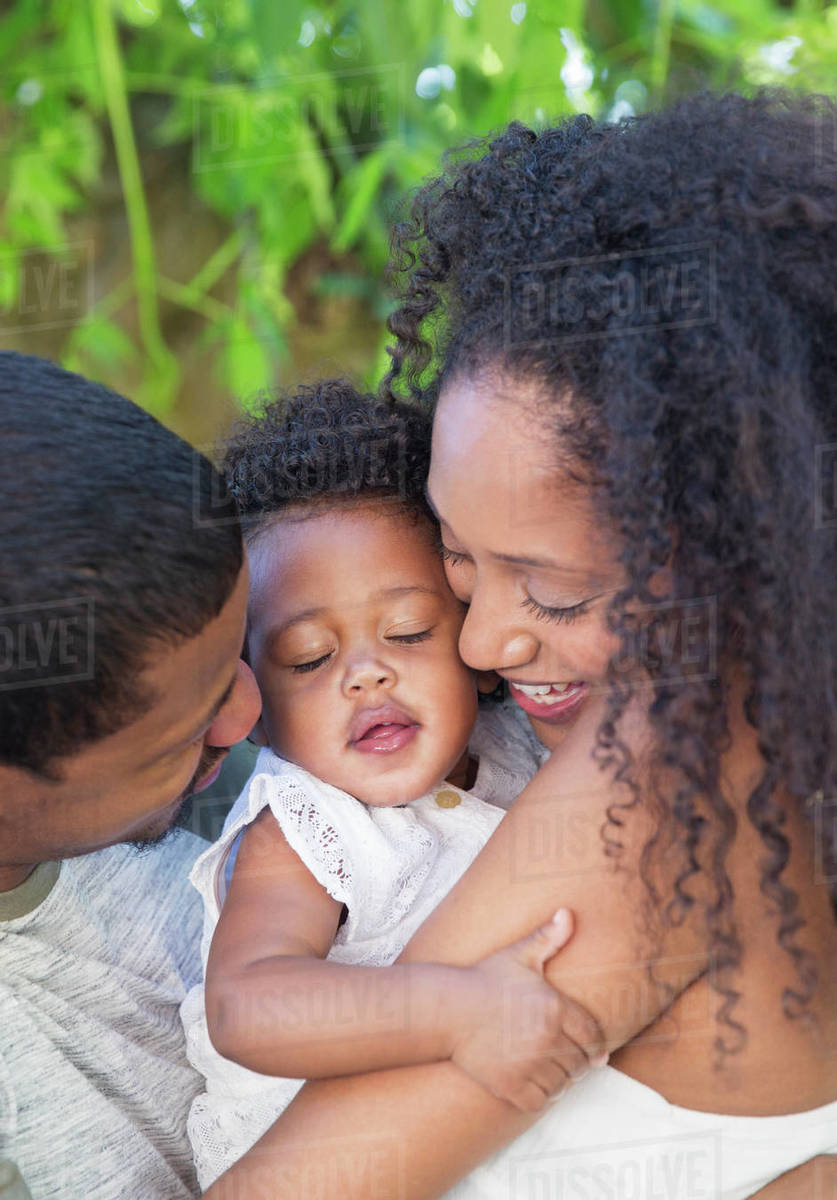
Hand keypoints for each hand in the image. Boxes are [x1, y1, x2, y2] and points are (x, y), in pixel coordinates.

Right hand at [450, 909, 606, 1112]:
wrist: (447, 1009)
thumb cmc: (485, 979)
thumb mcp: (518, 955)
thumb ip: (548, 937)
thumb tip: (568, 912)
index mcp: (555, 1008)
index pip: (594, 1038)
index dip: (596, 1047)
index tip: (595, 1053)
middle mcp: (546, 1038)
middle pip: (579, 1064)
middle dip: (577, 1062)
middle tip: (568, 1059)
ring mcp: (528, 1064)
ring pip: (562, 1084)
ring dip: (560, 1080)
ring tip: (552, 1070)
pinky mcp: (510, 1085)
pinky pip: (541, 1101)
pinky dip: (543, 1096)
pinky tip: (536, 1083)